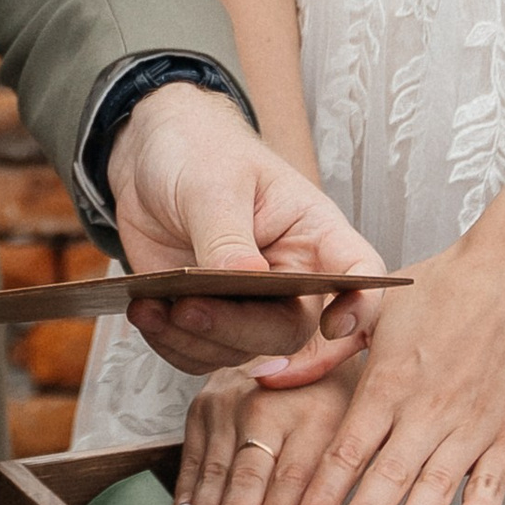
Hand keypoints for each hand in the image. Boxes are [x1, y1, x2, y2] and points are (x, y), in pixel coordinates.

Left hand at [108, 83, 380, 375]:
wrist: (149, 156)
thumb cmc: (199, 151)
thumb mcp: (213, 184)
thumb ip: (227, 238)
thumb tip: (243, 283)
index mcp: (313, 232)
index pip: (359, 273)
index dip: (361, 305)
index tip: (335, 325)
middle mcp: (291, 277)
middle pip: (290, 329)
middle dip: (238, 328)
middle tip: (188, 306)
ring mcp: (250, 303)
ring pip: (240, 351)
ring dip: (193, 338)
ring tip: (150, 306)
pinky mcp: (210, 317)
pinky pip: (199, 353)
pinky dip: (170, 341)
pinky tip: (143, 310)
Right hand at [173, 366, 356, 504]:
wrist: (292, 331)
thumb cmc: (330, 387)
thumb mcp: (356, 413)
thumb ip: (344, 462)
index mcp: (315, 410)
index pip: (294, 472)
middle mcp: (267, 404)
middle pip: (249, 470)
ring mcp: (230, 403)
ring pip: (217, 466)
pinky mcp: (203, 405)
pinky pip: (193, 456)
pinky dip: (187, 490)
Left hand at [266, 228, 504, 504]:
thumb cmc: (446, 286)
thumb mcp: (375, 309)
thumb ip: (321, 348)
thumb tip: (267, 375)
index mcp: (390, 380)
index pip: (348, 447)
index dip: (325, 489)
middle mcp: (430, 406)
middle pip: (389, 473)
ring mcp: (475, 420)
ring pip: (439, 482)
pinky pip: (496, 478)